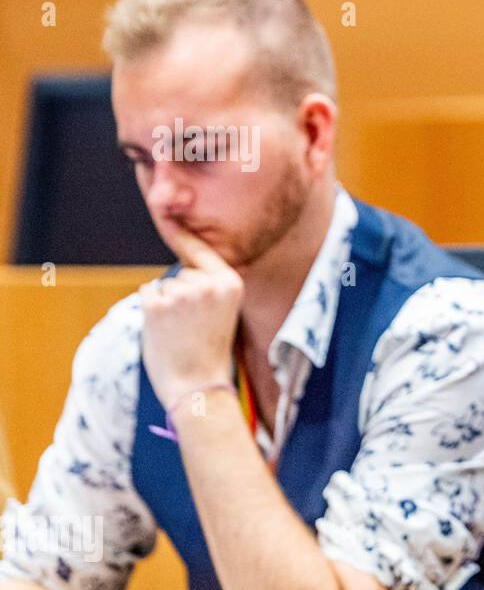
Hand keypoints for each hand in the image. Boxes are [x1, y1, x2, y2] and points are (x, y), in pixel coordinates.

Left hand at [139, 220, 243, 409]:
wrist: (199, 385)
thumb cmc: (210, 352)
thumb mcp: (222, 313)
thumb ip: (208, 288)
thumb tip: (182, 268)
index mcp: (230, 283)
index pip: (202, 251)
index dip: (182, 231)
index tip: (163, 204)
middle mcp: (208, 283)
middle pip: (182, 272)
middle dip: (180, 294)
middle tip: (193, 327)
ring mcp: (182, 292)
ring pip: (163, 285)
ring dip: (165, 305)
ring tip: (181, 332)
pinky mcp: (157, 303)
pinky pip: (148, 294)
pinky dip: (151, 311)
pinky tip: (165, 331)